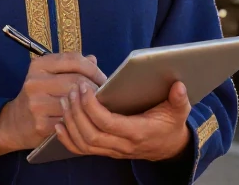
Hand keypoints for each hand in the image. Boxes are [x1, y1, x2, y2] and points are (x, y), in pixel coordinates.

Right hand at [0, 53, 106, 156]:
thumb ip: (70, 66)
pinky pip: (70, 120)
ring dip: (90, 105)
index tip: (103, 78)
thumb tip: (93, 60)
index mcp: (39, 65)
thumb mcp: (48, 75)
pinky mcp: (40, 124)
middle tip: (105, 95)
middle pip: (77, 81)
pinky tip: (84, 120)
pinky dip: (80, 120)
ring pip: (75, 101)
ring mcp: (37, 104)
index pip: (74, 59)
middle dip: (96, 88)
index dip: (93, 69)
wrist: (14, 123)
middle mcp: (35, 82)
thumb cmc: (39, 96)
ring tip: (98, 106)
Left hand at [56, 80, 190, 161]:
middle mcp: (122, 145)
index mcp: (137, 132)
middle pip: (90, 134)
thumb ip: (179, 99)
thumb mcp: (179, 110)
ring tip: (65, 100)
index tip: (85, 88)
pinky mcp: (106, 151)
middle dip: (76, 112)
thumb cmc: (171, 124)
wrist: (170, 147)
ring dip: (70, 122)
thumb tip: (179, 86)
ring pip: (84, 143)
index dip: (91, 106)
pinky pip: (82, 150)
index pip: (107, 123)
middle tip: (71, 91)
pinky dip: (67, 140)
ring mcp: (113, 151)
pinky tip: (59, 125)